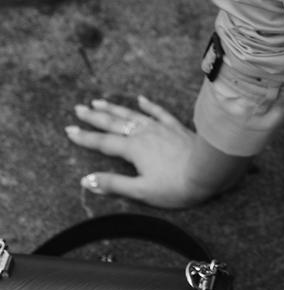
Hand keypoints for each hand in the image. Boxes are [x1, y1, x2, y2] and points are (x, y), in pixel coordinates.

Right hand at [66, 94, 233, 209]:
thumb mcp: (141, 191)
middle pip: (114, 123)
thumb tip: (87, 180)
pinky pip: (159, 112)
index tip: (69, 130)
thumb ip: (114, 184)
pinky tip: (141, 99)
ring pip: (133, 114)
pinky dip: (148, 105)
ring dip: (115, 108)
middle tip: (78, 109)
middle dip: (94, 117)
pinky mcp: (176, 127)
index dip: (85, 137)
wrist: (208, 171)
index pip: (103, 142)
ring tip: (99, 102)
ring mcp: (160, 128)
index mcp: (134, 149)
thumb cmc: (175, 186)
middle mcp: (144, 134)